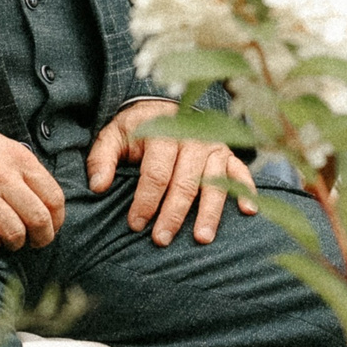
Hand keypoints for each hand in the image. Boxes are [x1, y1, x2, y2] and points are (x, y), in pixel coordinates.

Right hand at [0, 113, 67, 250]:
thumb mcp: (5, 146)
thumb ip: (26, 171)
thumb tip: (46, 202)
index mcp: (20, 159)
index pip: (54, 198)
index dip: (57, 220)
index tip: (52, 227)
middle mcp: (3, 177)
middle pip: (38, 219)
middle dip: (42, 238)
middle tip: (36, 242)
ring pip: (14, 234)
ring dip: (16, 243)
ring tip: (11, 241)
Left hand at [87, 99, 258, 246]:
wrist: (165, 106)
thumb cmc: (137, 129)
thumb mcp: (113, 136)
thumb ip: (102, 158)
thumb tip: (98, 186)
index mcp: (162, 132)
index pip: (156, 172)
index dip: (146, 200)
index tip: (136, 224)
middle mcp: (192, 138)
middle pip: (185, 182)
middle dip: (173, 213)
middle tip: (161, 240)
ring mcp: (213, 146)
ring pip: (214, 182)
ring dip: (209, 211)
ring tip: (201, 238)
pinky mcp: (228, 154)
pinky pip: (240, 172)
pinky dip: (246, 190)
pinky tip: (248, 211)